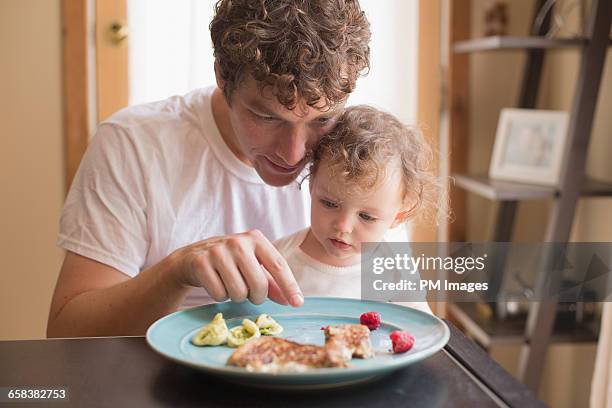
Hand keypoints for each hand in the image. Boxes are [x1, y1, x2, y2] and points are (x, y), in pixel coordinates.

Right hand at [171, 230, 303, 306]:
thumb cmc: (230, 262)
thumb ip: (272, 282)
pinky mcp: (201, 263)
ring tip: (231, 285)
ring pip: (239, 292)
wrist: (191, 257)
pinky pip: (219, 294)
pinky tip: (216, 283)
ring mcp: (218, 251)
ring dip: (237, 297)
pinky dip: (220, 296)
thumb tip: (290, 300)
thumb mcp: (252, 265)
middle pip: (259, 285)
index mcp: (255, 239)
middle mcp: (238, 242)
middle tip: (249, 293)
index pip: (278, 265)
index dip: (289, 286)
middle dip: (256, 297)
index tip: (297, 303)